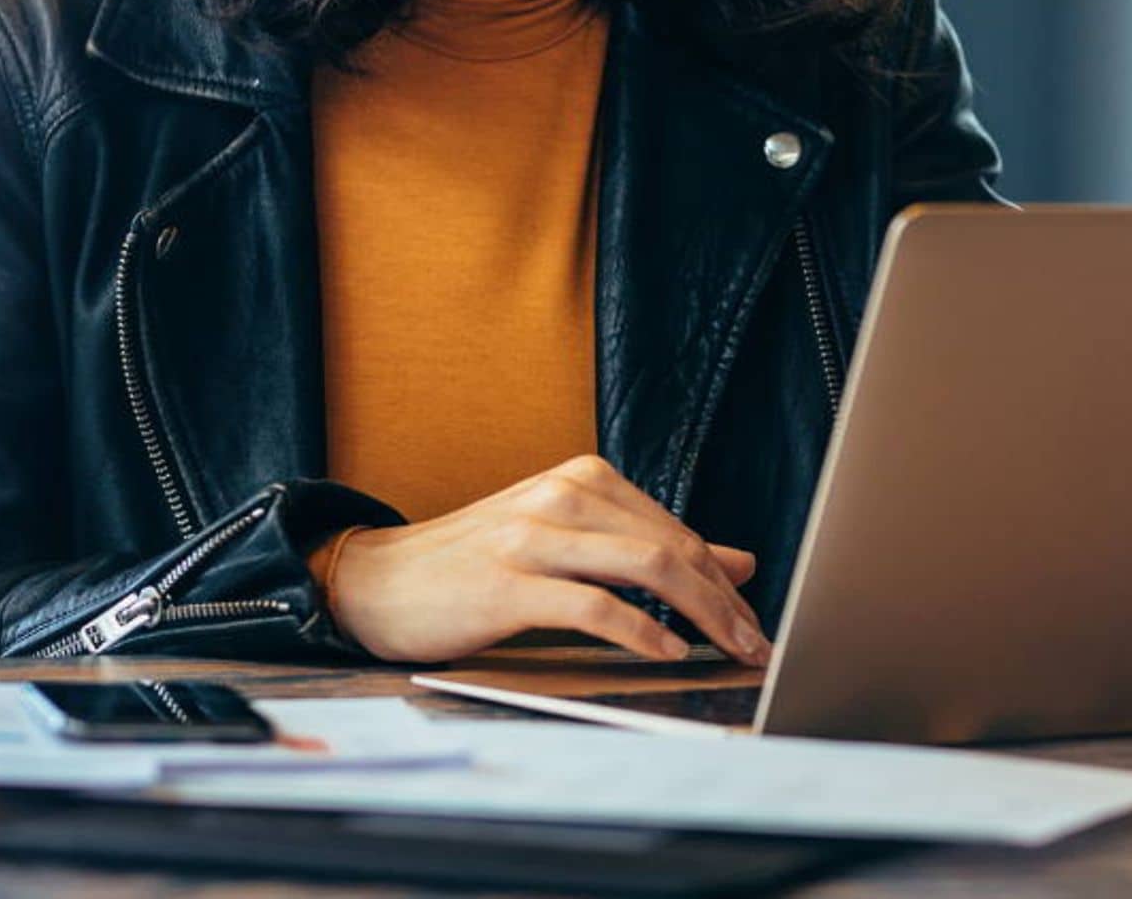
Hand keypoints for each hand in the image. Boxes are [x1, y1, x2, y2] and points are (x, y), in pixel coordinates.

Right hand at [324, 454, 771, 666]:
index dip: (724, 580)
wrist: (375, 578)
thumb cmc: (476, 565)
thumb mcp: (569, 542)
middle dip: (725, 601)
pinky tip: (666, 652)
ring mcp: (535, 536)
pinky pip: (594, 606)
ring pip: (647, 568)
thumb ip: (647, 547)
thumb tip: (738, 562)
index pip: (677, 531)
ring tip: (727, 649)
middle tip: (756, 643)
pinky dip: (641, 631)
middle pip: (673, 547)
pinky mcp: (508, 583)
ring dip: (701, 614)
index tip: (753, 620)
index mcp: (585, 479)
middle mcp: (565, 496)